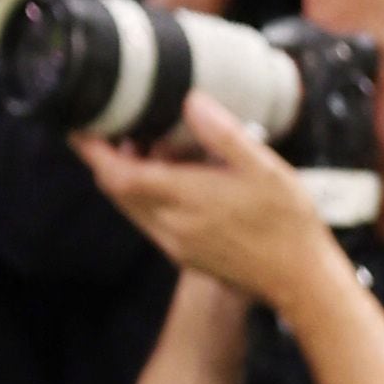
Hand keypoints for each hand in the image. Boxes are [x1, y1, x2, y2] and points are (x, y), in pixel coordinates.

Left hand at [77, 94, 335, 316]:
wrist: (302, 281)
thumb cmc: (287, 224)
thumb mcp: (264, 167)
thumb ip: (223, 133)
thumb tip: (191, 101)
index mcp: (183, 198)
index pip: (115, 174)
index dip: (91, 149)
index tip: (81, 125)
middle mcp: (170, 224)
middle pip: (116, 189)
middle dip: (108, 157)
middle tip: (118, 126)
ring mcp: (175, 244)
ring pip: (132, 206)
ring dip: (130, 177)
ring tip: (153, 148)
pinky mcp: (186, 256)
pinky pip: (152, 220)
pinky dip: (150, 196)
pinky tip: (178, 181)